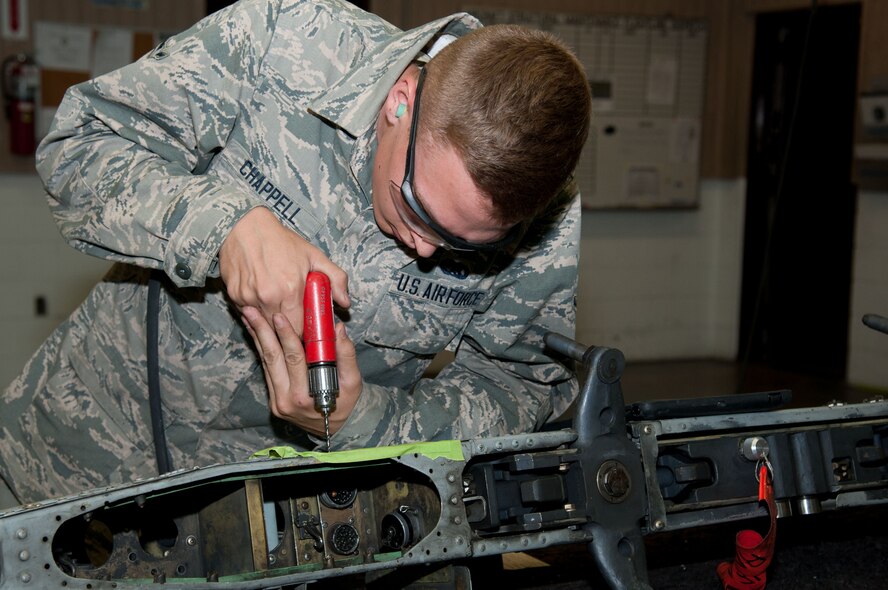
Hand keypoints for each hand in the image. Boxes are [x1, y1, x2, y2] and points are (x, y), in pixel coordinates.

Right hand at [219, 207, 349, 333]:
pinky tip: (262, 299)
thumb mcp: (313, 255)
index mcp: (290, 290)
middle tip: (295, 319)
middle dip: (289, 329)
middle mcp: (268, 297)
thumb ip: (335, 279)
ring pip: (263, 324)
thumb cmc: (281, 241)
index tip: (307, 327)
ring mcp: (248, 298)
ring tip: (278, 308)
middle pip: (281, 330)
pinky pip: (248, 314)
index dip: (304, 331)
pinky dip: (257, 312)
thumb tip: (345, 302)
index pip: (299, 329)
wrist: (245, 226)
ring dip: (272, 321)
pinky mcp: (234, 296)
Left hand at [241, 305, 361, 437]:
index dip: (285, 335)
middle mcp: (286, 399)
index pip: (293, 358)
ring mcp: (277, 401)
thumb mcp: (353, 381)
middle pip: (272, 358)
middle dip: (262, 331)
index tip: (279, 316)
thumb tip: (338, 328)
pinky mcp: (274, 400)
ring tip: (249, 317)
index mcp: (305, 395)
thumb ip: (346, 354)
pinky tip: (257, 334)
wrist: (338, 429)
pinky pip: (267, 370)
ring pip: (266, 363)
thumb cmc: (346, 403)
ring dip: (257, 338)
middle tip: (252, 310)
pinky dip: (262, 350)